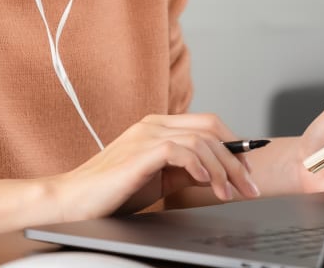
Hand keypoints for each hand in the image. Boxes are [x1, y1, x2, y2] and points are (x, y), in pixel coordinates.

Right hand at [51, 113, 261, 220]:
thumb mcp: (158, 180)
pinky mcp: (140, 152)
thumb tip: (217, 175)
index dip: (233, 145)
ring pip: (201, 139)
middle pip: (210, 128)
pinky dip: (199, 166)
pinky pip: (180, 150)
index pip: (207, 123)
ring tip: (229, 193)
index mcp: (157, 126)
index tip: (248, 171)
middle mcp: (153, 124)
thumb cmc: (112, 192)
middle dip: (236, 159)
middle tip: (249, 187)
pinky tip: (205, 183)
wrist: (74, 200)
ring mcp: (146, 135)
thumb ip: (185, 171)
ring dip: (222, 168)